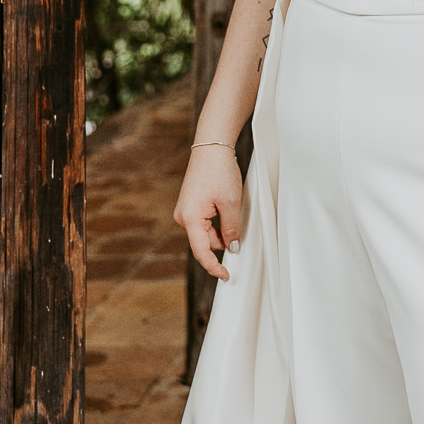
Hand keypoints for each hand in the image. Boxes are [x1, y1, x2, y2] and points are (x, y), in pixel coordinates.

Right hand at [174, 145, 242, 279]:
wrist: (211, 147)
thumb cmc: (219, 171)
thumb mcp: (231, 203)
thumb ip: (231, 228)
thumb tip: (231, 246)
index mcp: (190, 219)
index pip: (202, 251)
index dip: (214, 266)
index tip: (226, 276)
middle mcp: (183, 217)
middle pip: (206, 241)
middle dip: (223, 240)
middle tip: (240, 227)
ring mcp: (186, 210)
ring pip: (206, 232)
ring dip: (221, 229)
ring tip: (232, 208)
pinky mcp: (190, 204)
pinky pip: (205, 221)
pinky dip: (217, 221)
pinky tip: (227, 207)